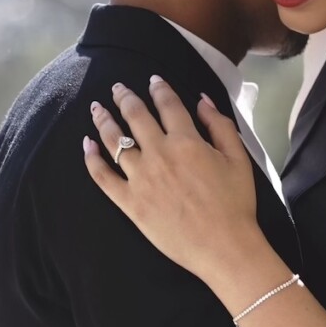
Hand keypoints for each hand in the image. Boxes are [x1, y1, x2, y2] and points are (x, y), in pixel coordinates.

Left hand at [83, 77, 263, 283]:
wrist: (224, 246)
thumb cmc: (236, 203)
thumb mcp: (239, 159)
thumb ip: (220, 125)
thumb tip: (202, 100)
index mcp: (187, 142)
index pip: (168, 105)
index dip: (160, 89)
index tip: (153, 80)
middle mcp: (159, 154)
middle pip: (135, 117)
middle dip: (125, 97)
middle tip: (118, 88)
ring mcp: (141, 178)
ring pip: (114, 141)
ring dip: (103, 120)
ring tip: (96, 108)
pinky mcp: (129, 202)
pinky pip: (103, 176)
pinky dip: (92, 159)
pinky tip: (86, 145)